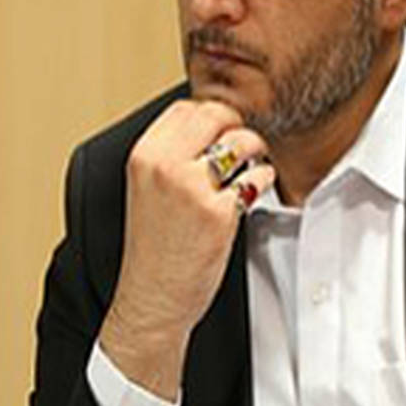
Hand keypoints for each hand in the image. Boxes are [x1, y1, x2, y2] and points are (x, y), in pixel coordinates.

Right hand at [99, 99, 274, 400]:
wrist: (152, 298)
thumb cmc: (154, 246)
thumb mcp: (147, 187)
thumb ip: (171, 153)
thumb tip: (213, 121)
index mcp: (143, 156)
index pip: (186, 107)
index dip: (211, 114)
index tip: (221, 131)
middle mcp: (164, 166)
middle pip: (217, 114)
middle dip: (236, 126)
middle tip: (242, 146)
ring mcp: (192, 188)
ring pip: (241, 141)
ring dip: (254, 151)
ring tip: (250, 167)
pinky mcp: (219, 213)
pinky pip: (257, 177)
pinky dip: (262, 180)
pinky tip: (252, 193)